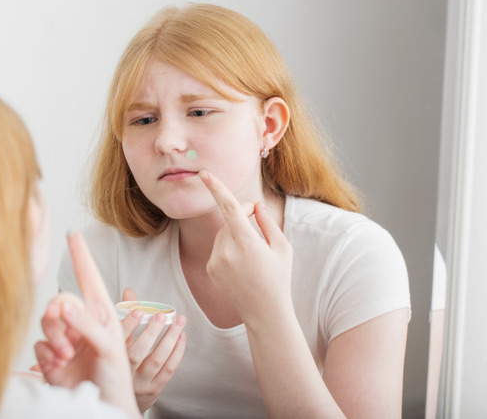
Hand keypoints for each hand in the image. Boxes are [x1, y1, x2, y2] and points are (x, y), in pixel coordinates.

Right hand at [34, 232, 140, 418]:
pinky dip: (46, 355)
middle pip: (58, 301)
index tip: (72, 233)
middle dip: (57, 318)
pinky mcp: (52, 357)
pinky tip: (58, 367)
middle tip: (65, 338)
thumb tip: (63, 305)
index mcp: (100, 313)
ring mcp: (66, 339)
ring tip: (65, 356)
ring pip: (46, 322)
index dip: (80, 255)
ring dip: (53, 339)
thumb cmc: (115, 377)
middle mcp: (82, 322)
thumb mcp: (108, 348)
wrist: (104, 405)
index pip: (89, 277)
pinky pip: (39, 345)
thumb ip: (87, 325)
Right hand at [119, 288, 186, 412]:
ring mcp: (139, 383)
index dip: (127, 325)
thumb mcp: (112, 340)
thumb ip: (122, 315)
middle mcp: (123, 373)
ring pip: (156, 360)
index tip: (138, 309)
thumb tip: (129, 291)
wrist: (115, 401)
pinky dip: (177, 352)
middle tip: (162, 314)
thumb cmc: (114, 362)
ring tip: (180, 320)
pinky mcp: (154, 389)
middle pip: (136, 352)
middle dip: (151, 331)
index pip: (117, 341)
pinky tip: (182, 336)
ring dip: (170, 338)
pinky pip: (168, 370)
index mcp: (109, 359)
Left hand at [198, 170, 293, 325]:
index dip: (217, 188)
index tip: (204, 174)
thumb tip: (254, 206)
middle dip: (241, 214)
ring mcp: (215, 261)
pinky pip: (217, 247)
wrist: (264, 313)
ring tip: (252, 252)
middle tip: (256, 217)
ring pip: (221, 233)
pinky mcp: (210, 269)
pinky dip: (227, 247)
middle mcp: (227, 251)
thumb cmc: (279, 278)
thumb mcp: (282, 247)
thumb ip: (267, 222)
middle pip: (228, 219)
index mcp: (247, 243)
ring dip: (234, 232)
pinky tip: (242, 264)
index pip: (229, 208)